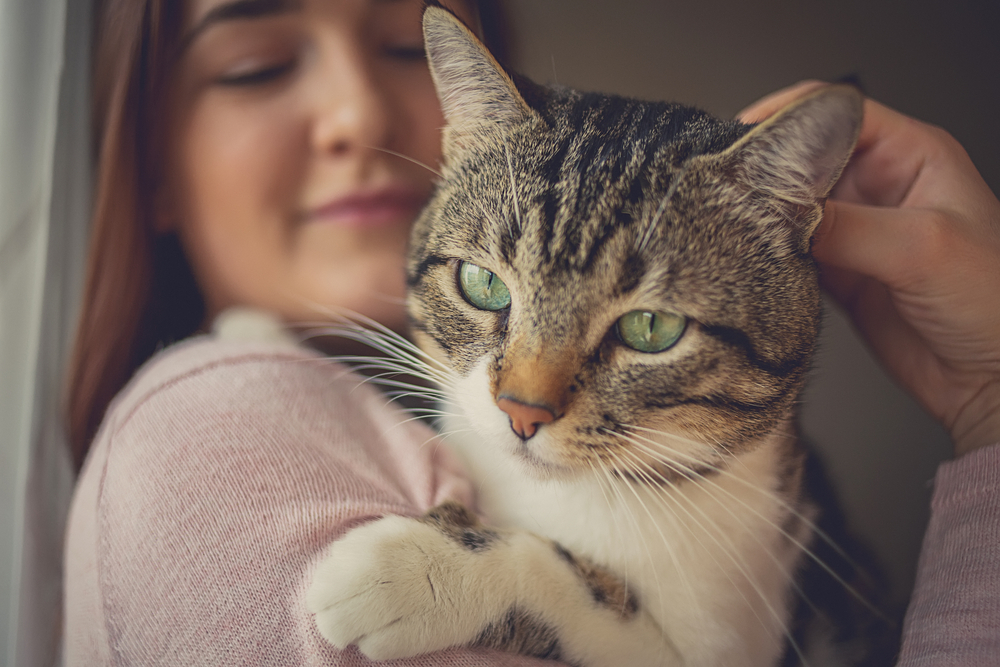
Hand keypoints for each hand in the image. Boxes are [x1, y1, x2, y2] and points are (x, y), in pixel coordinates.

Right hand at [740, 82, 999, 456]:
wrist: (993, 377)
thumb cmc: (994, 301)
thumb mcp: (922, 247)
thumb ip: (847, 226)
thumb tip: (780, 214)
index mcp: (911, 155)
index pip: (837, 111)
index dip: (788, 114)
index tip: (742, 133)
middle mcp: (880, 187)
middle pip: (805, 158)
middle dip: (766, 169)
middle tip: (727, 188)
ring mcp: (857, 231)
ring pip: (792, 208)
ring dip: (764, 217)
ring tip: (733, 225)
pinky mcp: (840, 273)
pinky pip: (789, 254)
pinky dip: (767, 256)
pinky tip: (751, 260)